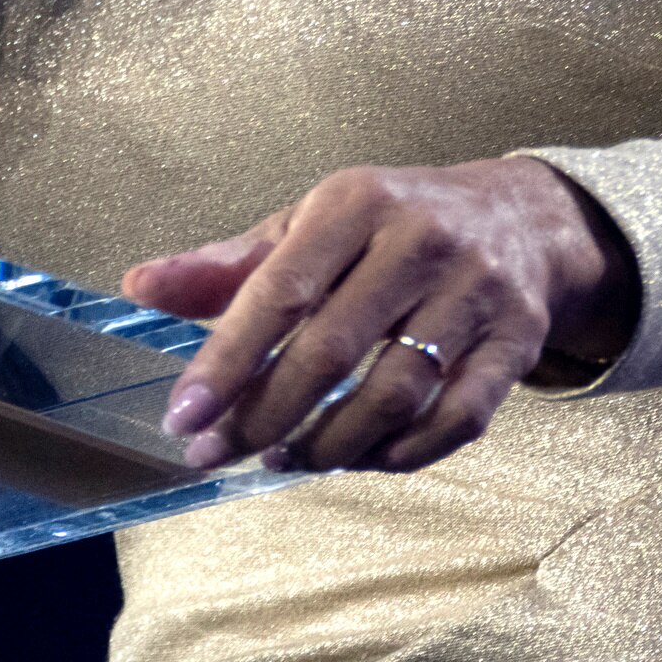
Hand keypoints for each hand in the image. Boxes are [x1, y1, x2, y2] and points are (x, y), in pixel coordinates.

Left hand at [121, 158, 641, 476]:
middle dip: (266, 414)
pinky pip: (458, 419)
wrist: (520, 219)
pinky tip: (358, 458)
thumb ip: (228, 264)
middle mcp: (421, 241)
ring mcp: (477, 293)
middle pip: (334, 350)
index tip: (184, 417)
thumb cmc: (392, 225)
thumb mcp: (309, 224)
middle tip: (218, 453)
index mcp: (358, 203)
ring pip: (397, 393)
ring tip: (283, 457)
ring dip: (329, 442)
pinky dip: (402, 454)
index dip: (227, 361)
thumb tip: (140, 286)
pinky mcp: (517, 342)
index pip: (282, 291)